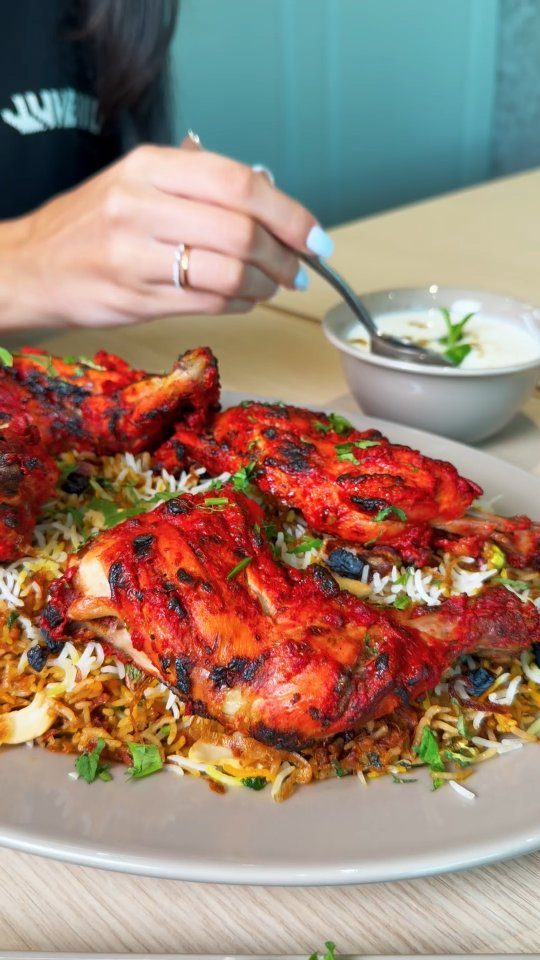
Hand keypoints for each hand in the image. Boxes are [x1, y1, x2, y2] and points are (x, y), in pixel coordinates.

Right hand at [6, 144, 333, 328]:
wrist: (34, 264)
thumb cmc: (95, 222)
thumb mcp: (139, 180)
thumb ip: (200, 182)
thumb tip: (271, 192)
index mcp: (150, 166)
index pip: (239, 184)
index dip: (290, 214)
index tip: (315, 237)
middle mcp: (141, 206)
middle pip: (242, 232)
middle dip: (284, 257)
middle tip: (297, 269)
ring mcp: (134, 255)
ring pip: (230, 274)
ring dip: (266, 285)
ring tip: (271, 286)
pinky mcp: (134, 298)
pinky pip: (210, 304)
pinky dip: (241, 304)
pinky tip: (244, 299)